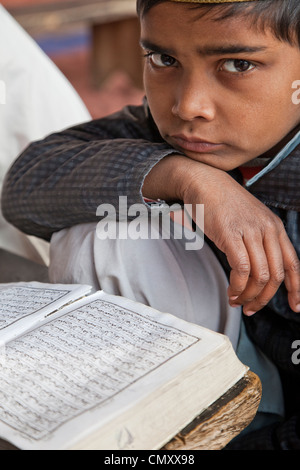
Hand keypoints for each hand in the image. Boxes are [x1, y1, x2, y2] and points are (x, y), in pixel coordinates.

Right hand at [143, 155, 299, 314]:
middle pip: (276, 275)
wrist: (205, 182)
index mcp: (275, 228)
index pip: (293, 264)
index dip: (296, 289)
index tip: (295, 306)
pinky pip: (241, 270)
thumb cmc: (224, 203)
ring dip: (249, 296)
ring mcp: (250, 232)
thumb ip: (259, 242)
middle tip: (251, 309)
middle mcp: (267, 230)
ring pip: (260, 276)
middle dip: (264, 298)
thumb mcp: (251, 221)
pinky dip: (238, 287)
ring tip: (237, 301)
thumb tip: (259, 273)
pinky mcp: (231, 235)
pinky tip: (231, 291)